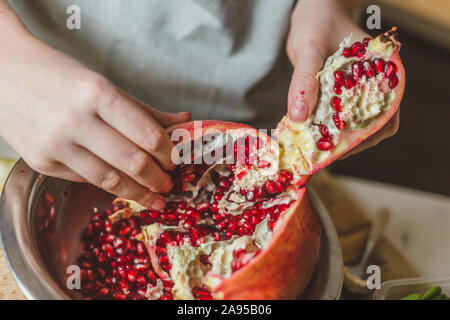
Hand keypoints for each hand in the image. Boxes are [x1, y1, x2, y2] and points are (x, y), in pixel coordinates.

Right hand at [0, 29, 189, 208]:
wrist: (1, 72)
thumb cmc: (59, 75)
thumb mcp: (104, 85)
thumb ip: (144, 110)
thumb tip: (185, 122)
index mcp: (98, 93)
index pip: (148, 135)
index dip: (168, 153)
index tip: (175, 161)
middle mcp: (76, 120)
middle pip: (132, 161)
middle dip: (157, 178)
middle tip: (168, 184)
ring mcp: (55, 145)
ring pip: (109, 179)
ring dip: (137, 192)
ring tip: (153, 197)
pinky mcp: (41, 162)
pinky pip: (84, 179)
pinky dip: (107, 182)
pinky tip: (120, 184)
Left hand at [286, 0, 398, 156]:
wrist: (312, 16)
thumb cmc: (317, 24)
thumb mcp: (310, 48)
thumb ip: (305, 79)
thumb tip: (298, 116)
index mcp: (383, 75)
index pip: (386, 118)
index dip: (367, 138)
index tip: (339, 151)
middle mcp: (375, 87)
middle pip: (371, 127)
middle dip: (347, 143)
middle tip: (319, 154)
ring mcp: (358, 93)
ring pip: (354, 125)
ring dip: (335, 138)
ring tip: (312, 147)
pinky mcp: (341, 97)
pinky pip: (337, 118)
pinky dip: (324, 128)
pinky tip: (308, 133)